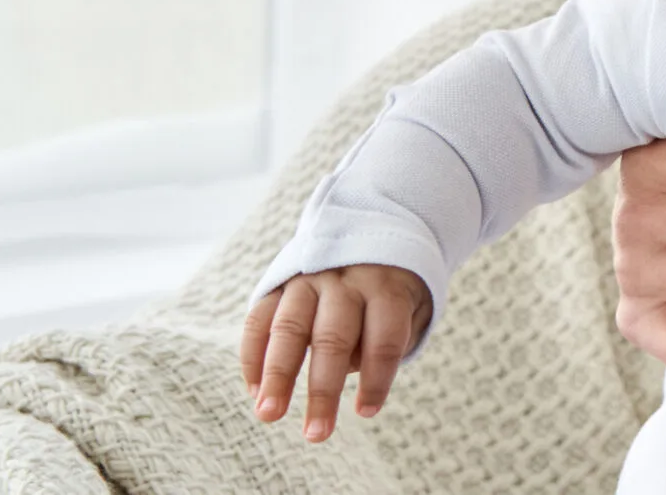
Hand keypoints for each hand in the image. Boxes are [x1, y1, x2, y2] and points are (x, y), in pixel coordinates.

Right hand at [241, 264, 430, 440]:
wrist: (372, 231)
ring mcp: (308, 280)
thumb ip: (390, 339)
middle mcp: (345, 281)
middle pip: (333, 337)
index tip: (366, 412)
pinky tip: (255, 391)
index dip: (377, 378)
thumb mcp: (412, 306)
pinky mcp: (278, 283)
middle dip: (323, 389)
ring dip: (277, 375)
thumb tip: (351, 371)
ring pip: (289, 328)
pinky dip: (253, 355)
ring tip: (268, 414)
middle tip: (316, 434)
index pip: (383, 337)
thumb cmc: (393, 290)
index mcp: (386, 288)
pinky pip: (259, 318)